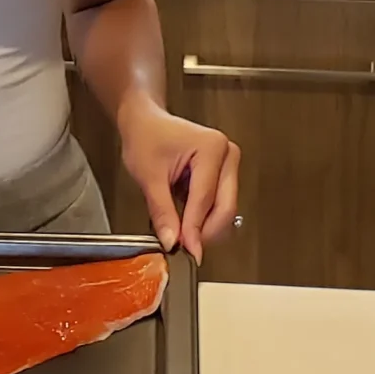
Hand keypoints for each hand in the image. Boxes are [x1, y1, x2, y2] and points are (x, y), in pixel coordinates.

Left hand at [117, 105, 239, 258]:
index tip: (188, 251)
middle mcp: (227, 154)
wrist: (145, 122)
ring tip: (181, 233)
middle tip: (186, 249)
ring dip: (205, 226)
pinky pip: (219, 204)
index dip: (195, 229)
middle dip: (205, 231)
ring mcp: (228, 164)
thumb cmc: (146, 137)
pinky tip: (186, 221)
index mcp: (211, 148)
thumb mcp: (149, 176)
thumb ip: (162, 211)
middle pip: (225, 207)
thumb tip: (172, 241)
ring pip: (225, 209)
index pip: (206, 199)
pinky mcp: (224, 174)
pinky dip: (204, 218)